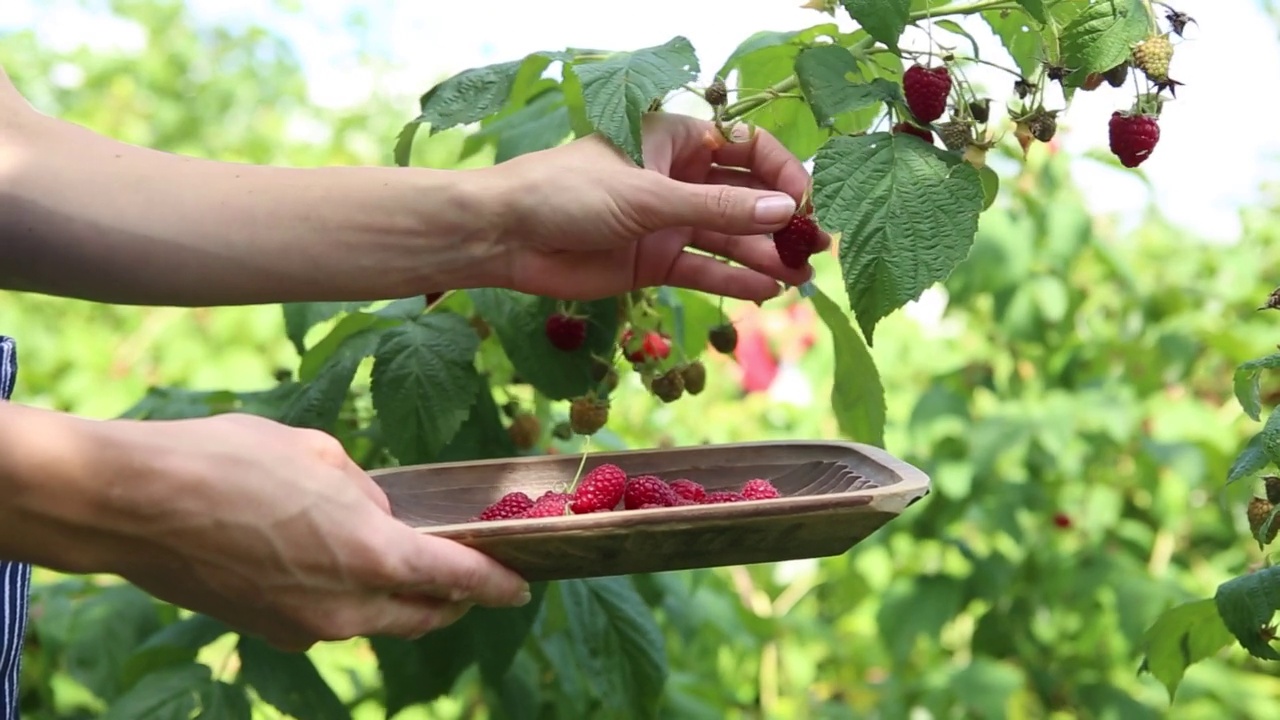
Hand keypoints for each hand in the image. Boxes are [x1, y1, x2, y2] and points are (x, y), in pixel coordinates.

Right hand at [89, 414, 529, 651]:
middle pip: (422, 614)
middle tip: (465, 577)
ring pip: (375, 621)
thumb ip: (365, 493)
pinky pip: (329, 617)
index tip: (520, 585)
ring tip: (390, 557)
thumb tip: (375, 516)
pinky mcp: (268, 630)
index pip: (460, 580)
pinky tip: (328, 560)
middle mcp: (347, 607)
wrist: (134, 504)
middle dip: (451, 598)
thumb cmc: (230, 461)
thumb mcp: (320, 454)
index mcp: (374, 557)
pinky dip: (346, 596)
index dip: (496, 583)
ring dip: (394, 596)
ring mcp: (305, 629)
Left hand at [487, 113, 830, 302]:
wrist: (507, 237)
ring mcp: (667, 221)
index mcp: (675, 139)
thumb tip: (784, 211)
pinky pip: (705, 269)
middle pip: (744, 195)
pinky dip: (734, 280)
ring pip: (729, 237)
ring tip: (801, 278)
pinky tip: (767, 292)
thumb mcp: (649, 196)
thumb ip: (718, 206)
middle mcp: (678, 178)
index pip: (746, 149)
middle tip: (816, 248)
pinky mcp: (655, 261)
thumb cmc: (569, 193)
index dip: (780, 174)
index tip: (804, 203)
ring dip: (764, 256)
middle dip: (780, 221)